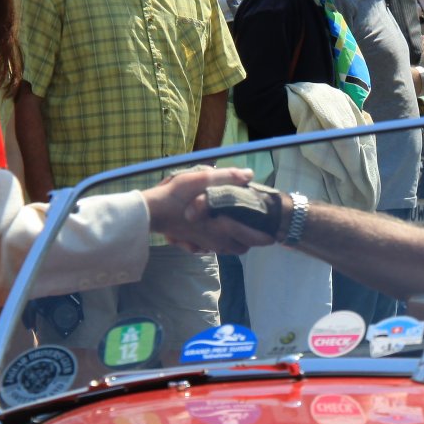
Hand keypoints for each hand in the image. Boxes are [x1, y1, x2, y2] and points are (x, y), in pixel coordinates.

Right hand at [143, 167, 258, 253]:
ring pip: (227, 250)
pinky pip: (212, 248)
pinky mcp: (193, 243)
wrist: (151, 212)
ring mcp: (204, 244)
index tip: (273, 234)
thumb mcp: (201, 179)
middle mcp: (216, 240)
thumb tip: (249, 174)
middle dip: (250, 241)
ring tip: (238, 229)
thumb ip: (227, 177)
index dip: (264, 237)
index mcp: (223, 226)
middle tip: (254, 228)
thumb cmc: (176, 196)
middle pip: (241, 248)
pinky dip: (219, 243)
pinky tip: (216, 230)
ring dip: (234, 242)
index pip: (251, 237)